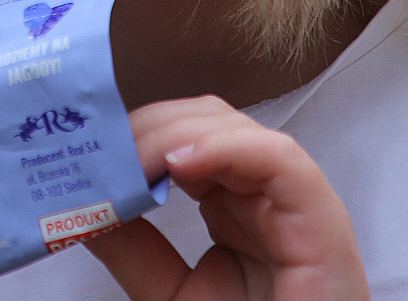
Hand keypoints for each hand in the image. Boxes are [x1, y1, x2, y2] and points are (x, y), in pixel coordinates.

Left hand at [84, 97, 367, 300]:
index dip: (141, 131)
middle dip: (152, 127)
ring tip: (131, 164)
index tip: (93, 147)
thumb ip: (134, 251)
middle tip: (104, 151)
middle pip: (212, 123)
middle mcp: (266, 198)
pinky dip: (228, 148)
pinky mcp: (322, 222)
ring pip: (241, 131)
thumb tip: (85, 207)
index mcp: (236, 208)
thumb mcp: (170, 294)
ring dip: (177, 134)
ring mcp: (297, 206)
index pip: (189, 138)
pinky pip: (280, 161)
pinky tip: (181, 161)